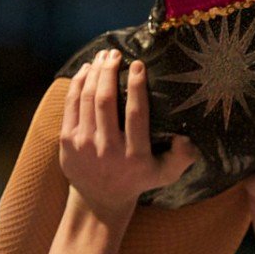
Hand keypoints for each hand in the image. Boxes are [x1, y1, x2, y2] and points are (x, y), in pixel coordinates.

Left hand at [59, 51, 194, 218]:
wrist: (99, 199)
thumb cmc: (137, 180)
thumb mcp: (164, 174)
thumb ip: (181, 157)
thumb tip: (187, 137)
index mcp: (134, 156)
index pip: (136, 115)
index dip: (136, 87)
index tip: (138, 65)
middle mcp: (107, 150)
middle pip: (105, 101)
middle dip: (109, 72)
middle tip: (115, 54)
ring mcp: (84, 145)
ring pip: (87, 99)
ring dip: (94, 73)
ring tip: (102, 57)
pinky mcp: (67, 142)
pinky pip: (71, 105)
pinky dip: (78, 84)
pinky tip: (86, 70)